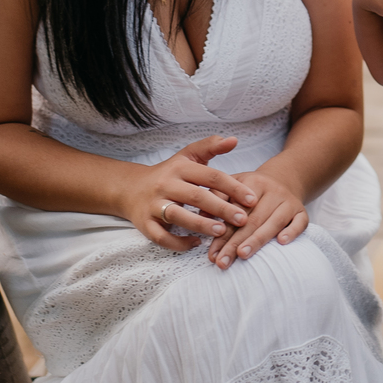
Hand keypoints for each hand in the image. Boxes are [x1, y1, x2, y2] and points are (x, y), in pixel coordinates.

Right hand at [126, 135, 257, 252]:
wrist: (130, 188)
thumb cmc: (169, 173)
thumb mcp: (188, 156)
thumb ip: (211, 147)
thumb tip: (234, 139)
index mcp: (180, 168)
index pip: (211, 176)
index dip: (233, 188)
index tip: (252, 200)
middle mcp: (166, 184)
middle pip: (197, 196)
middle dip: (222, 208)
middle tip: (243, 219)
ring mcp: (154, 205)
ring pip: (178, 216)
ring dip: (201, 225)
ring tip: (222, 232)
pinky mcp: (145, 223)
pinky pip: (161, 236)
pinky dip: (178, 242)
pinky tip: (196, 244)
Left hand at [207, 170, 308, 268]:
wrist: (284, 179)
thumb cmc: (252, 189)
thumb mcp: (234, 184)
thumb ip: (218, 198)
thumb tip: (202, 216)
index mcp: (253, 183)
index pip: (236, 211)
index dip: (223, 233)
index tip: (212, 254)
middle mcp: (273, 191)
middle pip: (253, 220)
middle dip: (235, 243)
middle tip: (222, 262)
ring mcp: (289, 201)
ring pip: (274, 222)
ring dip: (257, 240)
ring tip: (242, 255)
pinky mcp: (302, 211)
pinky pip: (300, 222)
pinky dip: (292, 231)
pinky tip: (281, 242)